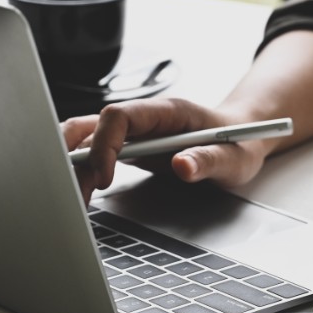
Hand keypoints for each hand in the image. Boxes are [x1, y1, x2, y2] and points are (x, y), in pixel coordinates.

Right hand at [61, 97, 268, 202]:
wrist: (242, 138)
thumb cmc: (239, 144)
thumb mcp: (233, 158)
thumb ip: (209, 160)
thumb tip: (183, 165)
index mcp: (167, 112)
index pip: (119, 115)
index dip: (105, 144)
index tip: (105, 177)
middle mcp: (144, 118)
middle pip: (91, 124)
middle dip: (72, 154)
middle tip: (71, 192)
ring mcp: (133, 133)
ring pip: (85, 140)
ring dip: (71, 166)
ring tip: (72, 200)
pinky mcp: (128, 148)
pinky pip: (93, 155)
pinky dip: (80, 173)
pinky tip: (78, 195)